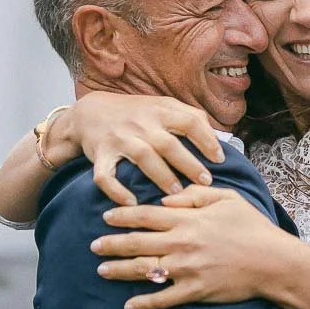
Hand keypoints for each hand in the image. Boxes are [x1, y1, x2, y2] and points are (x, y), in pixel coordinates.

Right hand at [54, 92, 225, 206]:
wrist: (90, 112)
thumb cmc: (134, 112)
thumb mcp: (161, 105)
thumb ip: (189, 116)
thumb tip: (219, 136)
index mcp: (159, 110)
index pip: (189, 121)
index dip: (207, 140)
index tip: (218, 160)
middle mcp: (140, 123)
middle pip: (169, 143)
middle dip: (189, 164)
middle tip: (205, 182)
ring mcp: (119, 138)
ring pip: (143, 157)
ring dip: (161, 176)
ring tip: (176, 193)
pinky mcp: (100, 155)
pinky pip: (106, 176)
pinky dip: (117, 191)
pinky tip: (132, 203)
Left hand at [93, 185, 297, 308]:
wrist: (274, 262)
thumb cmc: (253, 227)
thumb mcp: (227, 199)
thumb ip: (196, 195)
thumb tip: (167, 198)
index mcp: (188, 220)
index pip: (146, 216)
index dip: (123, 216)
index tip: (106, 218)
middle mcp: (182, 244)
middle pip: (137, 243)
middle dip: (112, 244)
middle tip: (93, 246)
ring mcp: (187, 269)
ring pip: (144, 270)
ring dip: (120, 271)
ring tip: (102, 271)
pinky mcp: (195, 291)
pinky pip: (164, 300)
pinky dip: (144, 304)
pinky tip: (129, 306)